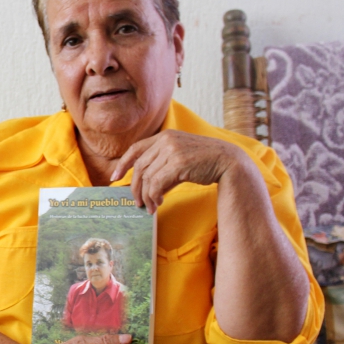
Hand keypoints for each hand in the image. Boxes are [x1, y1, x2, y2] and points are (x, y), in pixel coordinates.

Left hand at [111, 130, 246, 213]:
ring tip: (150, 207)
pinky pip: (157, 183)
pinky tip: (159, 203)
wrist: (228, 161)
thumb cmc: (204, 162)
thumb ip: (162, 166)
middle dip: (135, 187)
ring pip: (147, 177)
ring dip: (146, 196)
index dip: (123, 164)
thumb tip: (145, 186)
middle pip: (139, 167)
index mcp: (165, 136)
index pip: (136, 149)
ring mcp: (172, 151)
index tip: (115, 177)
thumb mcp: (180, 158)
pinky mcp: (178, 163)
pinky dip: (154, 196)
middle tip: (137, 202)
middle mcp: (166, 141)